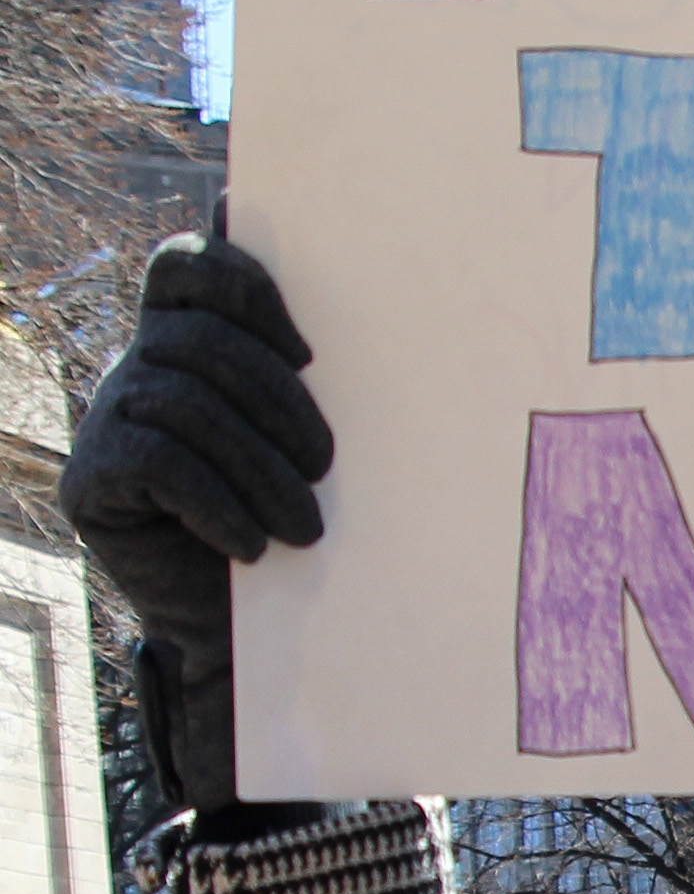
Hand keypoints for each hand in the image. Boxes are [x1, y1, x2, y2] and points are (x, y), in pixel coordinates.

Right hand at [59, 234, 332, 813]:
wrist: (257, 629)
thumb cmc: (307, 520)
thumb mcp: (321, 444)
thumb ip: (328, 379)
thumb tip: (402, 311)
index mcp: (195, 337)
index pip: (189, 263)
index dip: (243, 285)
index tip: (309, 351)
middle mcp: (143, 365)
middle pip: (198, 337)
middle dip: (275, 399)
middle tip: (326, 466)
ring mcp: (110, 418)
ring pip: (182, 404)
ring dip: (259, 468)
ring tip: (306, 528)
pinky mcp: (91, 480)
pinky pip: (154, 463)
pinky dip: (215, 503)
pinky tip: (253, 545)